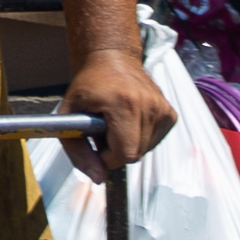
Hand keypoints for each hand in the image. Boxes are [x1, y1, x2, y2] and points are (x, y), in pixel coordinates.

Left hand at [57, 48, 174, 181]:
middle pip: (135, 155)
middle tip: (102, 132)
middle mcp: (149, 106)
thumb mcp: (69, 115)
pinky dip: (140, 138)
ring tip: (115, 123)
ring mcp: (163, 109)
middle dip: (115, 151)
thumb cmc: (88, 87)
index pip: (124, 153)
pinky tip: (129, 121)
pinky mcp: (170, 113)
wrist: (113, 59)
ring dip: (127, 144)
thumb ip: (78, 151)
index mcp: (124, 104)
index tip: (94, 145)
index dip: (106, 158)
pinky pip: (154, 141)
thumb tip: (98, 179)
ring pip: (145, 150)